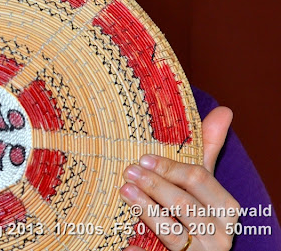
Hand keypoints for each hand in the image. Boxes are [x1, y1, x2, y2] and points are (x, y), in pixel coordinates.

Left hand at [120, 107, 239, 250]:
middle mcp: (219, 234)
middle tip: (127, 171)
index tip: (143, 158)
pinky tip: (125, 242)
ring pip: (171, 230)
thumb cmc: (193, 207)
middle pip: (184, 203)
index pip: (199, 179)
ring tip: (123, 190)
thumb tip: (223, 110)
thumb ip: (208, 148)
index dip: (170, 167)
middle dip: (154, 185)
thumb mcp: (201, 181)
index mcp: (226, 207)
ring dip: (144, 209)